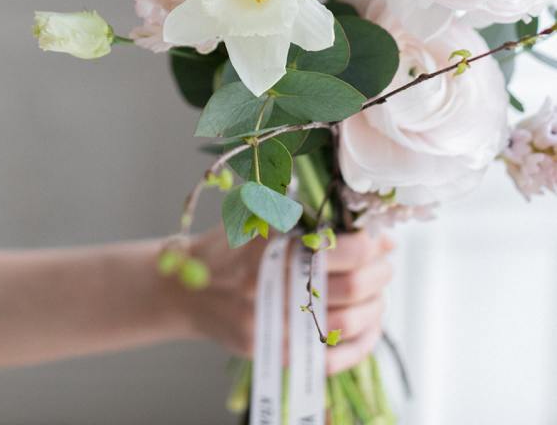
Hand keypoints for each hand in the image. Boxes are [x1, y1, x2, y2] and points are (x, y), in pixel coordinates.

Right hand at [173, 227, 393, 370]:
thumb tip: (366, 228)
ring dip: (376, 305)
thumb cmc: (228, 248)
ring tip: (376, 291)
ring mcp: (275, 325)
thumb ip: (304, 214)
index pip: (342, 249)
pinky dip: (361, 343)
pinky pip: (334, 357)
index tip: (379, 239)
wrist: (187, 290)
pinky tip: (368, 325)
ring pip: (350, 323)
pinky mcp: (276, 353)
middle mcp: (274, 288)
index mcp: (272, 246)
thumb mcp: (257, 216)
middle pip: (352, 287)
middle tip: (384, 263)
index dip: (371, 244)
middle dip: (380, 273)